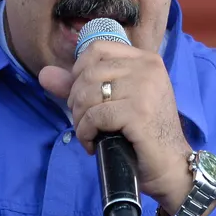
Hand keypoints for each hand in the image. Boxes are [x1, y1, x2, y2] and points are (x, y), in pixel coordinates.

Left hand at [39, 41, 192, 212]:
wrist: (171, 167)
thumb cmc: (143, 134)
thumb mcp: (114, 103)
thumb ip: (79, 86)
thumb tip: (44, 74)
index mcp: (145, 59)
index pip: (97, 49)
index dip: (79, 71)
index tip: (85, 97)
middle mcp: (147, 68)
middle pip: (89, 72)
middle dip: (77, 100)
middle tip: (86, 122)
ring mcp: (144, 88)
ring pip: (89, 93)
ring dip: (80, 119)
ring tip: (89, 134)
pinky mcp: (138, 112)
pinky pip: (95, 116)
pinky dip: (86, 132)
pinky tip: (93, 144)